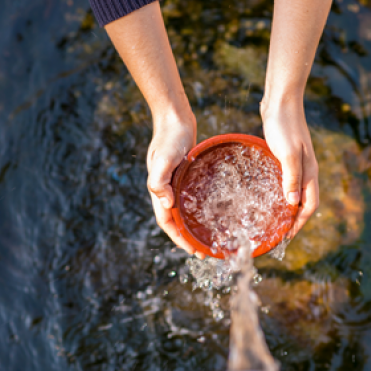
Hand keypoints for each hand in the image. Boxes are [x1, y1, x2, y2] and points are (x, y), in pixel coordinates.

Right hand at [146, 112, 204, 257]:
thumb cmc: (169, 138)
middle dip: (188, 238)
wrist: (174, 118)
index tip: (193, 251)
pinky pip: (191, 198)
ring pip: (184, 211)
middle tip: (205, 251)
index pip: (167, 222)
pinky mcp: (185, 176)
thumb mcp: (163, 159)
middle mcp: (167, 190)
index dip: (179, 239)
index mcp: (160, 191)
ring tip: (209, 237)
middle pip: (176, 221)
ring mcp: (176, 183)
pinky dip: (199, 209)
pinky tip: (212, 212)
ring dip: (193, 226)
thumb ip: (159, 181)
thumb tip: (166, 204)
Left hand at [261, 101, 319, 237]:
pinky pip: (286, 181)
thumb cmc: (284, 125)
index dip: (299, 223)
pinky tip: (266, 195)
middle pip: (304, 202)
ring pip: (295, 192)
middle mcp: (306, 171)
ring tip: (272, 220)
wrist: (280, 101)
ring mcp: (296, 163)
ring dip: (287, 208)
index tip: (286, 237)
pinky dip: (280, 193)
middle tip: (278, 234)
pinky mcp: (285, 157)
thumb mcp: (287, 153)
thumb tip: (292, 204)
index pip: (309, 205)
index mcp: (309, 172)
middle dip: (294, 220)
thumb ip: (291, 178)